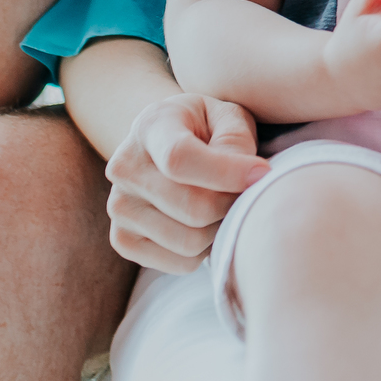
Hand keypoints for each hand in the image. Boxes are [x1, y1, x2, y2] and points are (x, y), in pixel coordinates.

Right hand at [106, 93, 268, 273]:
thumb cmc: (206, 128)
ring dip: (219, 229)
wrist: (165, 145)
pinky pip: (179, 263)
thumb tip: (252, 178)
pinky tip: (205, 225)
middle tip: (245, 193)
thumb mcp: (227, 117)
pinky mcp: (122, 240)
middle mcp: (124, 168)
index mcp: (150, 127)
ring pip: (189, 241)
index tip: (262, 173)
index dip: (227, 172)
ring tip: (224, 206)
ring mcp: (119, 207)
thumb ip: (237, 142)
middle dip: (231, 204)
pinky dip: (203, 251)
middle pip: (191, 208)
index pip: (180, 158)